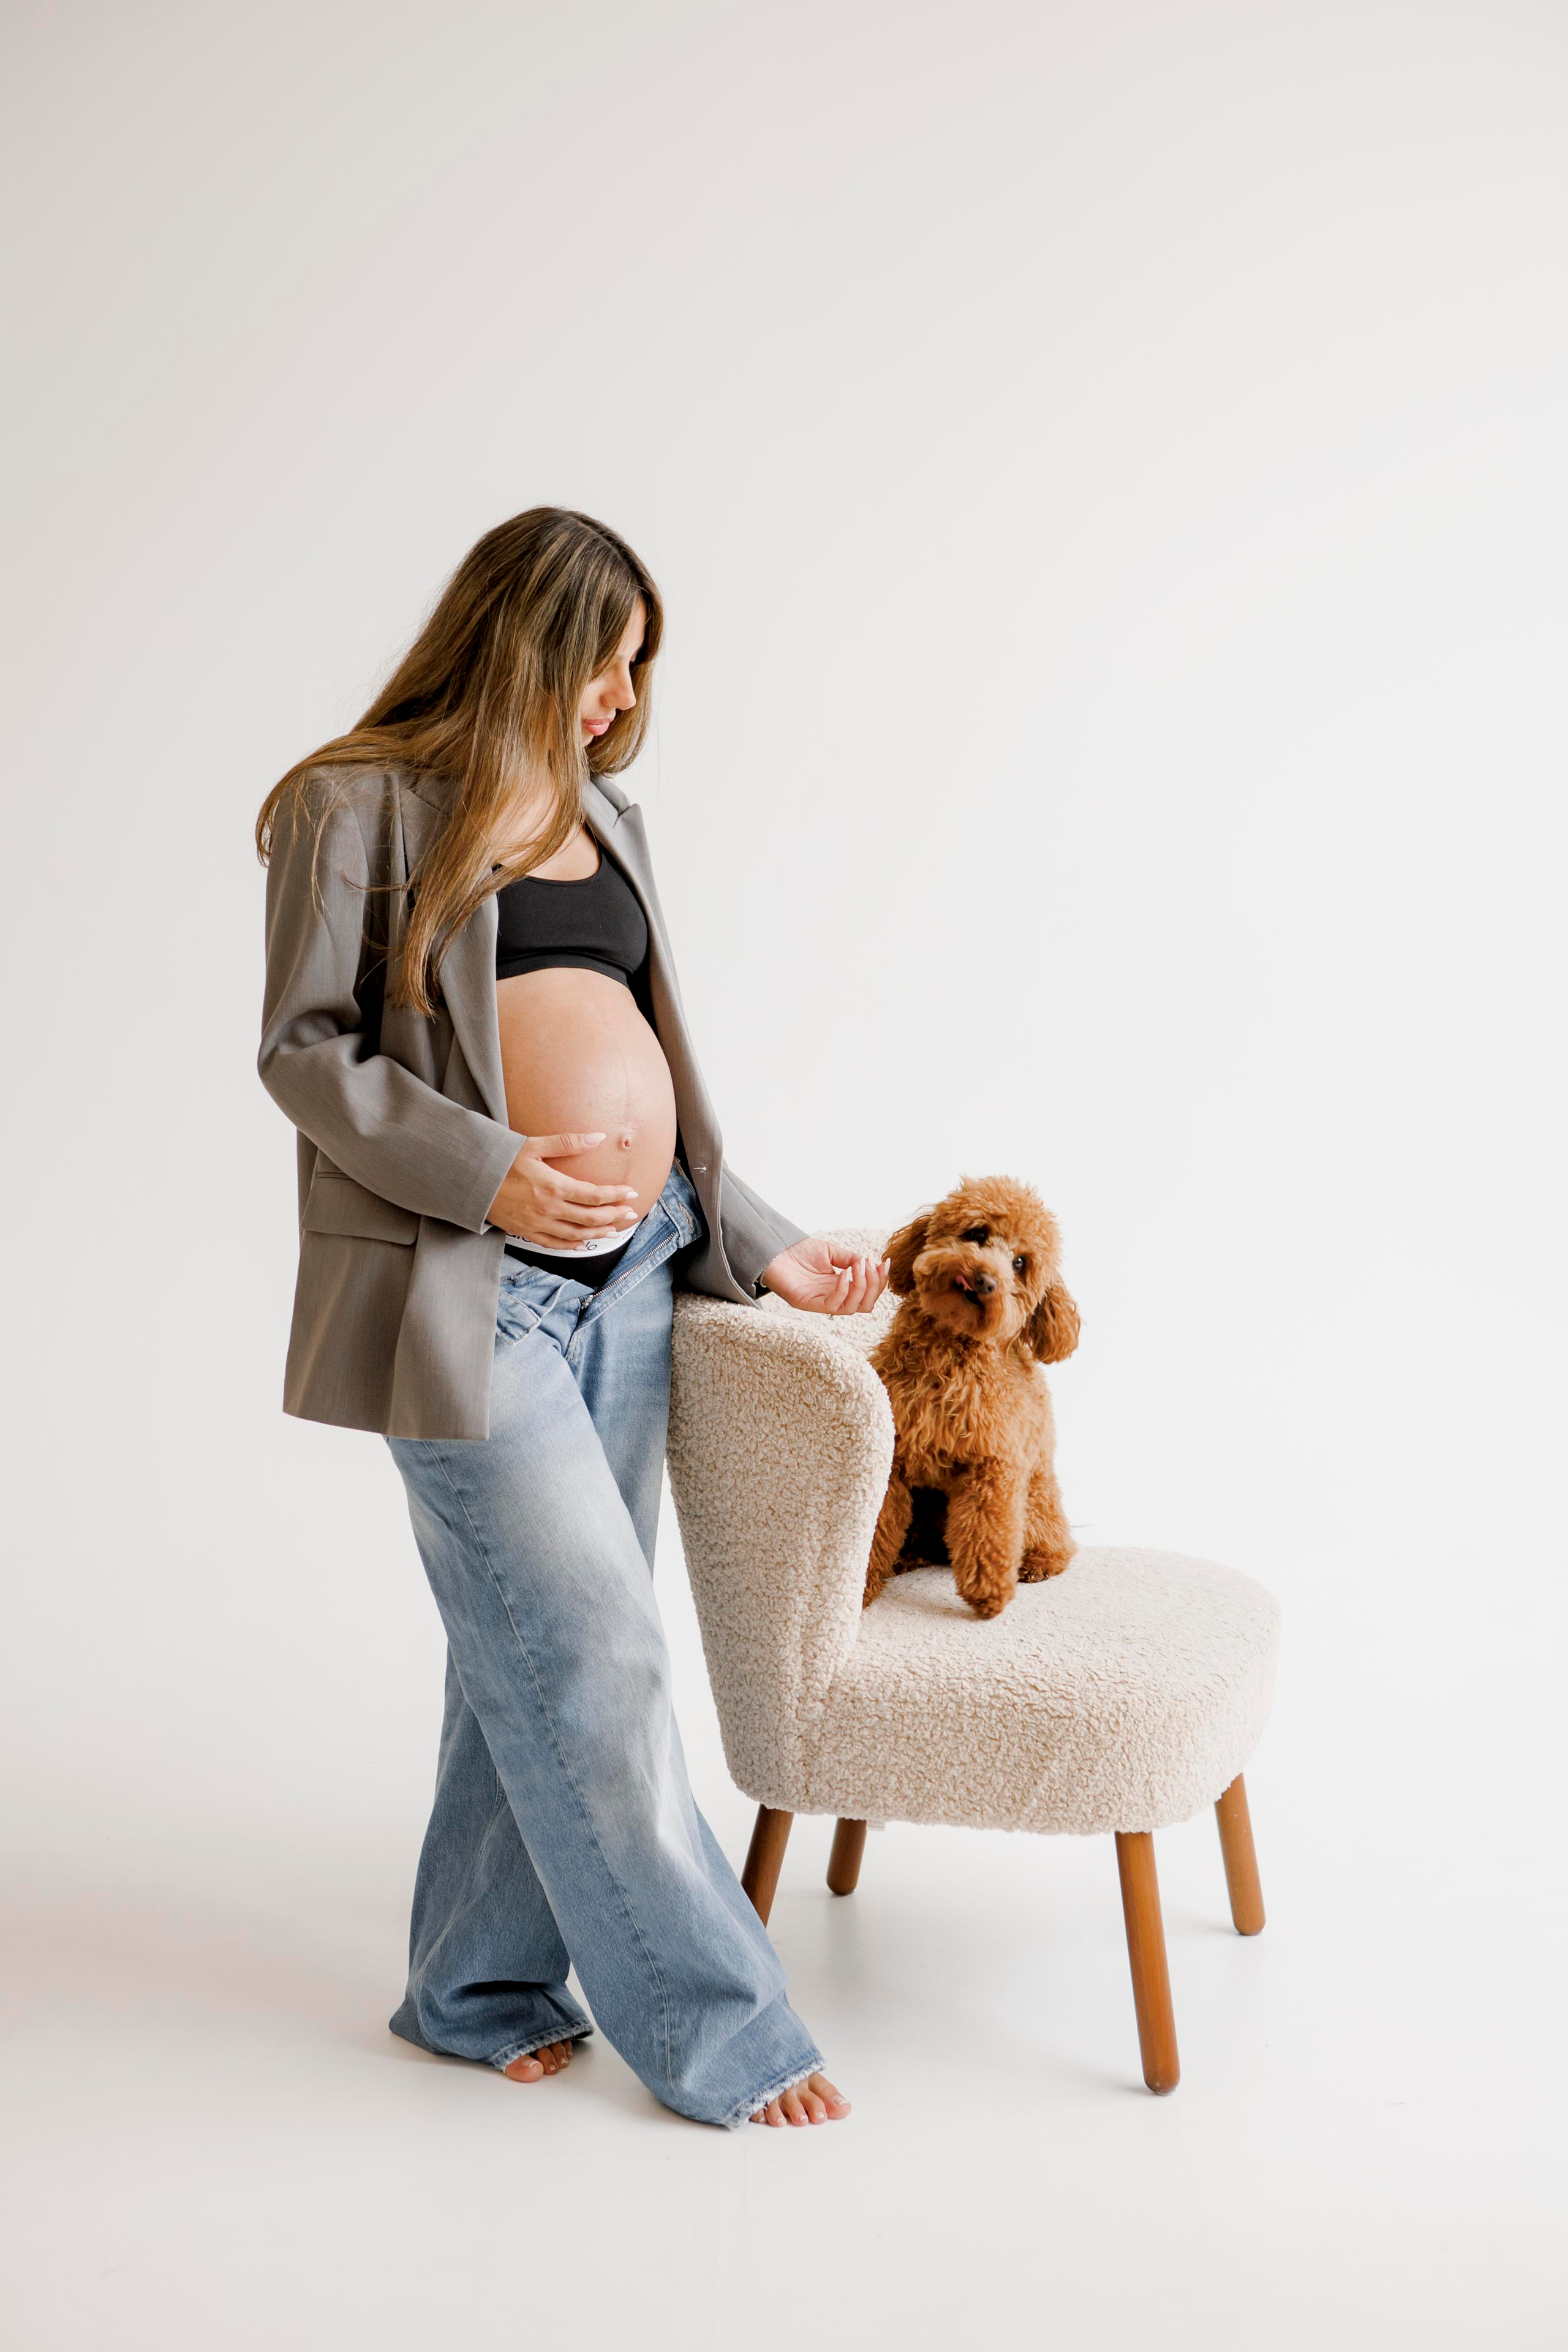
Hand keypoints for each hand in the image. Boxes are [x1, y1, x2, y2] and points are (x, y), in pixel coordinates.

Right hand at [487, 1133, 640, 1248]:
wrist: (470, 1179)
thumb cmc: (501, 1158)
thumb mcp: (534, 1145)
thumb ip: (568, 1142)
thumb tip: (599, 1137)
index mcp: (554, 1186)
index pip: (594, 1195)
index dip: (616, 1195)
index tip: (632, 1193)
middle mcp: (549, 1208)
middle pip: (590, 1217)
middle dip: (614, 1216)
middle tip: (631, 1213)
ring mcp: (537, 1223)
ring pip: (576, 1234)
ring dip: (598, 1233)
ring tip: (614, 1230)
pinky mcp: (525, 1232)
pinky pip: (554, 1244)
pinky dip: (572, 1246)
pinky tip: (583, 1243)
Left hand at [759, 1239, 890, 1315]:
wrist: (774, 1250)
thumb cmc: (799, 1252)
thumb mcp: (831, 1252)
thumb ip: (850, 1259)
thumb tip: (872, 1263)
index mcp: (840, 1288)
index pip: (868, 1294)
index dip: (880, 1280)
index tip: (885, 1262)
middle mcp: (833, 1298)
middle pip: (865, 1305)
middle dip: (875, 1285)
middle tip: (872, 1265)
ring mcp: (821, 1303)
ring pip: (852, 1308)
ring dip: (862, 1287)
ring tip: (859, 1267)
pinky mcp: (808, 1303)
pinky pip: (832, 1304)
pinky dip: (843, 1289)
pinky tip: (845, 1273)